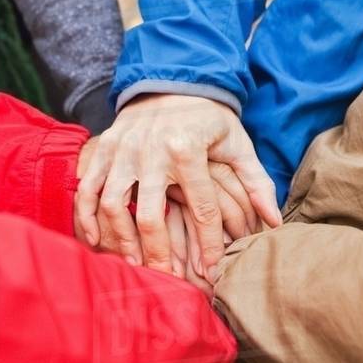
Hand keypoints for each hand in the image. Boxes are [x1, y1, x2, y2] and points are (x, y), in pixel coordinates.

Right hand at [75, 94, 279, 279]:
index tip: (212, 273)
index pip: (201, 208)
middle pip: (152, 216)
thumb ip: (256, 182)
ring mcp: (123, 150)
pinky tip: (96, 240)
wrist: (171, 80)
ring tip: (134, 266)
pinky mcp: (104, 148)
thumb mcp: (237, 144)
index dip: (209, 244)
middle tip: (166, 282)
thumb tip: (275, 221)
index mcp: (188, 150)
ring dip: (122, 240)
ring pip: (114, 205)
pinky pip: (88, 188)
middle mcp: (151, 151)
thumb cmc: (209, 119)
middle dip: (159, 254)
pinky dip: (88, 216)